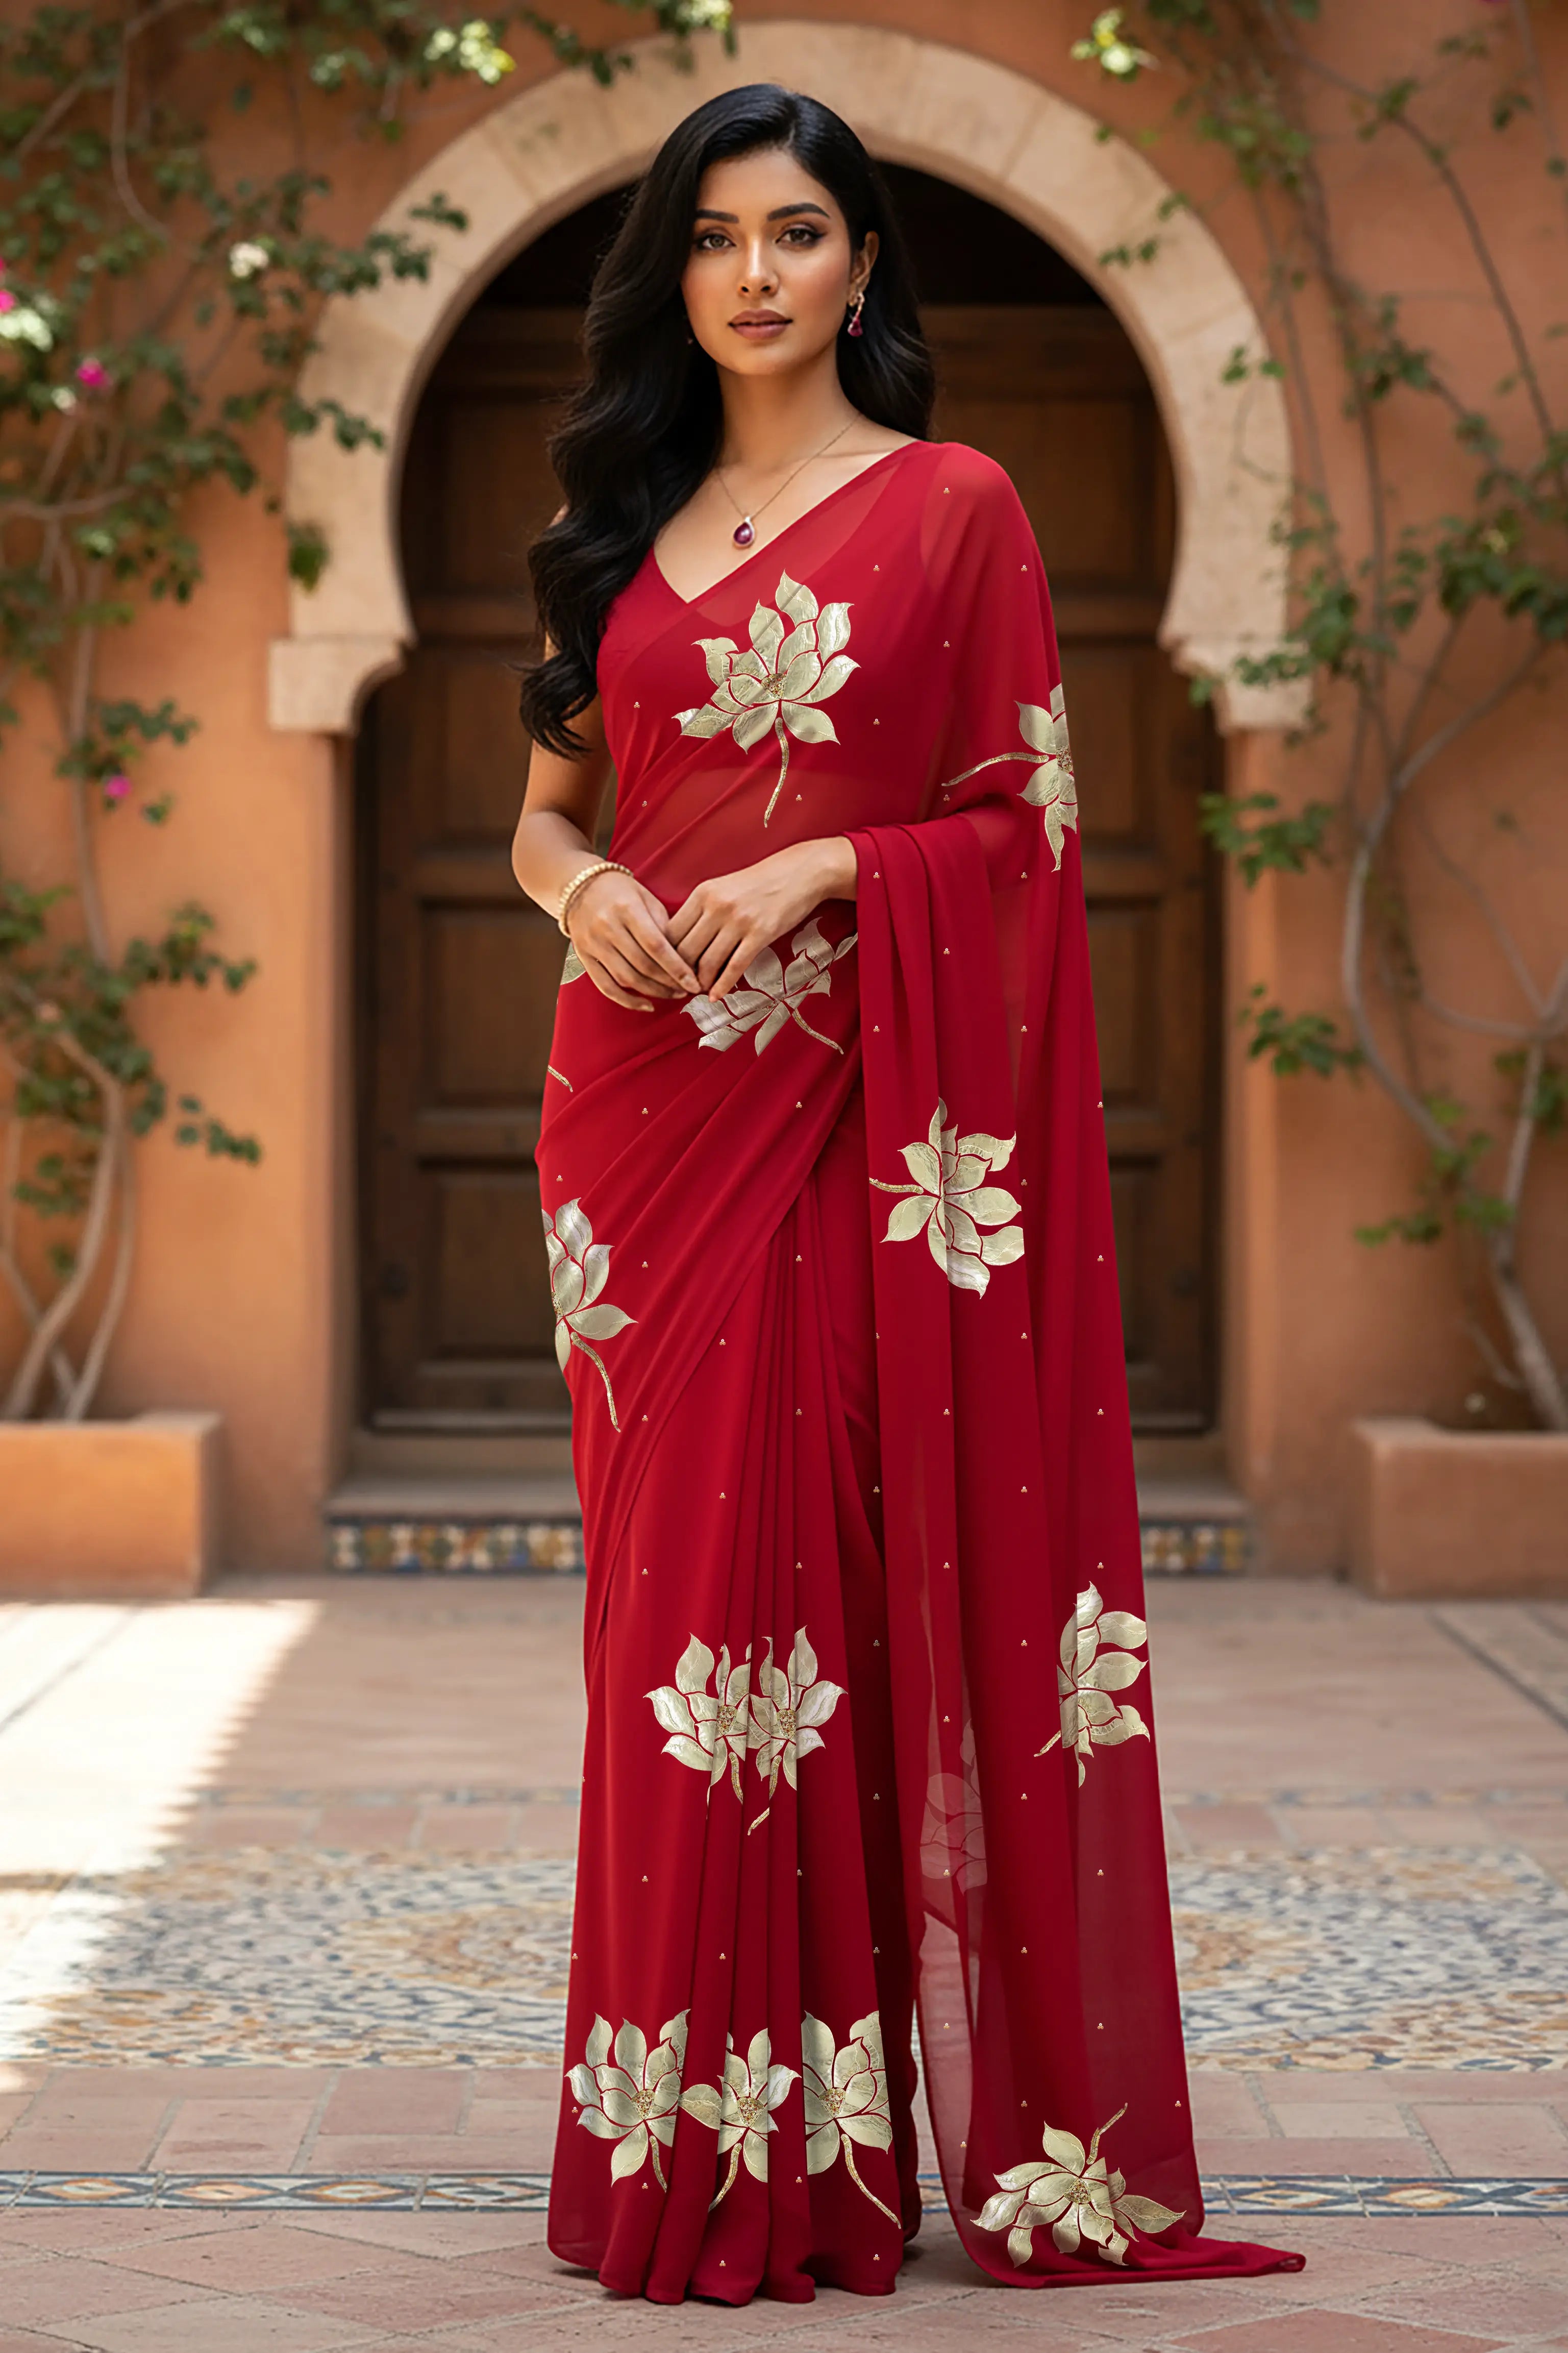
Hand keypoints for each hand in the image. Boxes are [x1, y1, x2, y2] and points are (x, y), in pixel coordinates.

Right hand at [567, 869, 700, 1012]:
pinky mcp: (584, 956)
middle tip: (687, 990)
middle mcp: (607, 927)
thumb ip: (664, 926)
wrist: (580, 886)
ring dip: (653, 992)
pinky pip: (606, 986)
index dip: (677, 968)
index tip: (694, 983)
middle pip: (643, 965)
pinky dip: (626, 1000)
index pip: (656, 946)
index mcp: (627, 909)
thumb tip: (684, 959)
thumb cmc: (620, 891)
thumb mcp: (646, 898)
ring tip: (672, 994)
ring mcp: (593, 944)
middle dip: (669, 983)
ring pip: (626, 978)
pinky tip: (645, 1005)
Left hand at [668, 838, 855, 999]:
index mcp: (702, 893)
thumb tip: (680, 943)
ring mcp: (739, 920)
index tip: (666, 970)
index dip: (664, 957)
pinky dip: (722, 986)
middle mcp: (716, 906)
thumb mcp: (723, 888)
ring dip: (700, 983)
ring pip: (707, 962)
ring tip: (698, 992)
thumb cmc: (760, 883)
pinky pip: (735, 967)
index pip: (670, 932)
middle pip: (685, 951)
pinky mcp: (761, 934)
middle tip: (679, 987)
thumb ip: (701, 911)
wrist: (800, 872)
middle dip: (679, 974)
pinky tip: (717, 996)